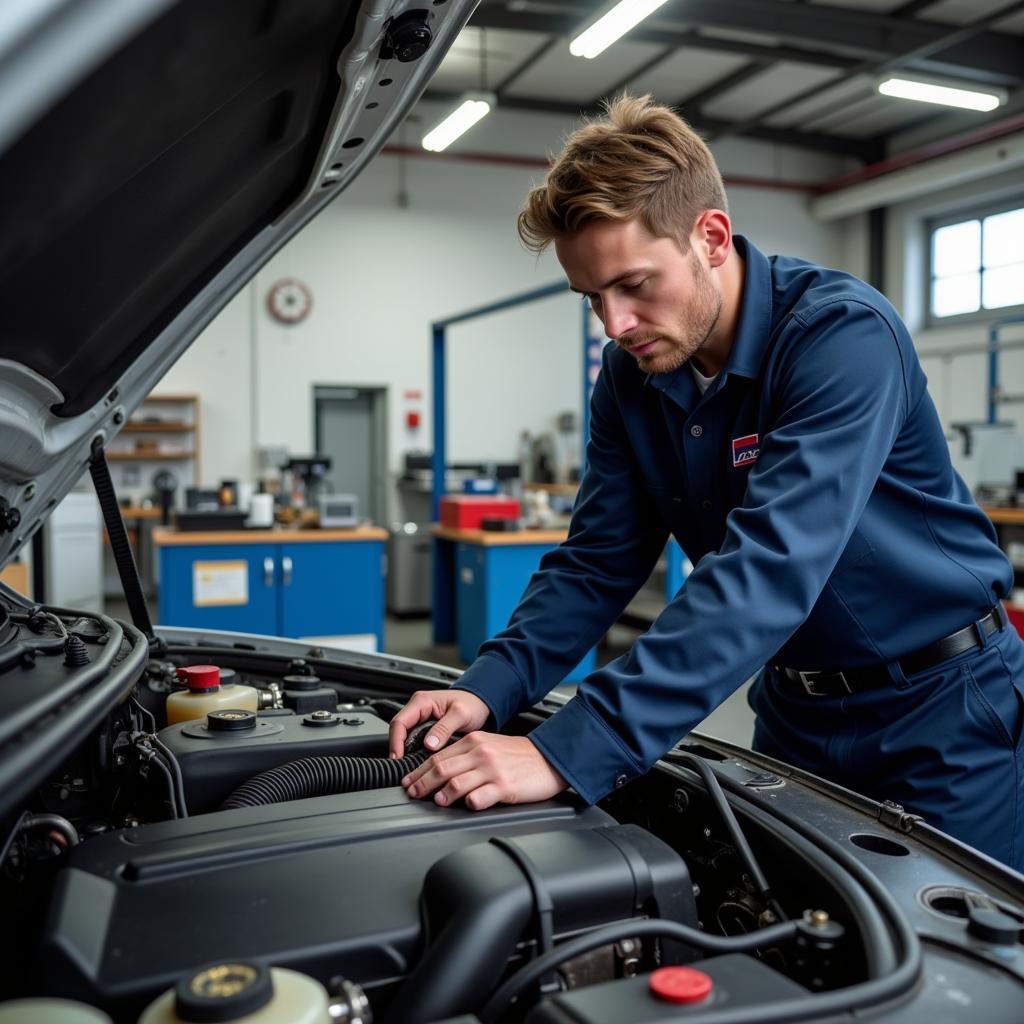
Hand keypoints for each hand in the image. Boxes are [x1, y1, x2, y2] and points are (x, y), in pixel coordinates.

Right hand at [388, 689, 490, 758]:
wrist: (480, 704)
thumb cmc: (471, 704)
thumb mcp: (461, 713)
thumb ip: (445, 727)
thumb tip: (429, 744)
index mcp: (422, 701)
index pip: (400, 722)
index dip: (396, 741)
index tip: (398, 757)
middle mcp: (418, 710)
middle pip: (398, 731)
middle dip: (398, 749)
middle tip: (401, 766)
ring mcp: (420, 720)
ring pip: (405, 737)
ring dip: (405, 752)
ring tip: (409, 768)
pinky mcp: (425, 729)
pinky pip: (414, 741)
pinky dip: (413, 752)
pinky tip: (418, 763)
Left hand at [402, 733, 568, 810]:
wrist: (548, 758)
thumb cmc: (519, 756)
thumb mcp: (490, 746)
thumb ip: (467, 755)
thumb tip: (440, 770)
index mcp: (474, 742)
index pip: (438, 756)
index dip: (419, 771)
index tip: (409, 781)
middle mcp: (481, 753)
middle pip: (441, 769)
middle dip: (422, 783)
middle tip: (413, 793)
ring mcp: (492, 770)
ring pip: (456, 783)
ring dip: (442, 795)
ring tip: (437, 802)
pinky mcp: (504, 787)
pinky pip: (480, 797)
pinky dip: (469, 803)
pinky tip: (465, 806)